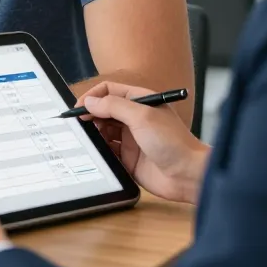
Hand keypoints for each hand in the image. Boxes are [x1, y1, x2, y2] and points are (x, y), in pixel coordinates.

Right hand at [78, 82, 209, 204]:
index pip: (109, 91)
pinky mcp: (128, 158)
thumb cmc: (172, 142)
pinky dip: (99, 150)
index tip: (79, 108)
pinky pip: (108, 151)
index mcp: (140, 101)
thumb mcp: (142, 117)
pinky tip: (94, 152)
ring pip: (103, 131)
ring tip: (85, 139)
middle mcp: (134, 118)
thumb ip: (113, 106)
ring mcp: (131, 139)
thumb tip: (90, 102)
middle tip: (78, 125)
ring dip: (93, 133)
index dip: (93, 97)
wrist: (188, 175)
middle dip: (90, 115)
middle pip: (104, 111)